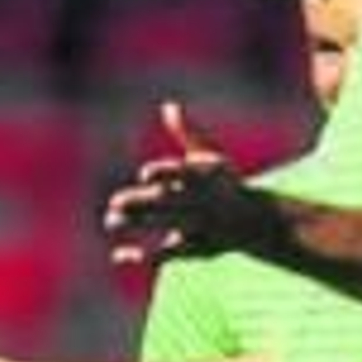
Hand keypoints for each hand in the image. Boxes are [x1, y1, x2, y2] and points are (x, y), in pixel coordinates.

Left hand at [102, 100, 262, 266]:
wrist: (252, 220)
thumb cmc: (226, 183)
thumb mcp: (210, 156)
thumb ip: (187, 133)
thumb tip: (169, 105)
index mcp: (205, 177)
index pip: (183, 174)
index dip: (164, 174)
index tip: (144, 175)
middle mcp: (201, 202)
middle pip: (168, 202)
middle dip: (142, 203)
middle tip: (115, 202)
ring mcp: (197, 226)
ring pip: (164, 225)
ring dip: (138, 224)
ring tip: (110, 221)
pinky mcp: (193, 247)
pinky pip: (166, 254)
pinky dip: (143, 255)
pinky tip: (119, 254)